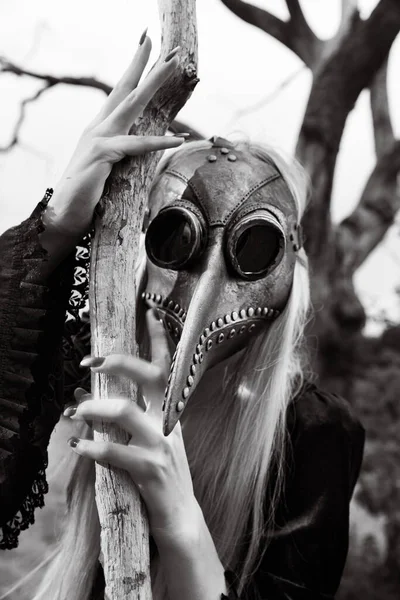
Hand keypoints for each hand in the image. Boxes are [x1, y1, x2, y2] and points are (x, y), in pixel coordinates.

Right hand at [44, 33, 184, 237]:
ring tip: (174, 63)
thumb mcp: (107, 170)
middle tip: (168, 46)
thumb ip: (122, 156)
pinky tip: (179, 138)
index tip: (149, 48)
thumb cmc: (88, 195)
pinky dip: (159, 141)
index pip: (120, 94)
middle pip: (125, 89)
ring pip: (132, 104)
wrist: (64, 215)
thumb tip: (143, 155)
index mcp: (101, 129)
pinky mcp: (102, 154)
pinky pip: (137, 145)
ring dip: (153, 81)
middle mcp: (98, 128)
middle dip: (146, 64)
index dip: (135, 72)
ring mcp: (98, 138)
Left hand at [64, 309, 198, 541]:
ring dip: (93, 407)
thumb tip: (80, 395)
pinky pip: (115, 452)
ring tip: (73, 412)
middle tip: (90, 361)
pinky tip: (78, 445)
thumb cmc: (158, 472)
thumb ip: (119, 416)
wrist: (180, 515)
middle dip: (119, 362)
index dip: (160, 339)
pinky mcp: (150, 470)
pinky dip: (92, 446)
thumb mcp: (145, 439)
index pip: (167, 367)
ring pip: (125, 411)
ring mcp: (162, 445)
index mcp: (169, 411)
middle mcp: (169, 421)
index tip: (150, 312)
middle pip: (150, 377)